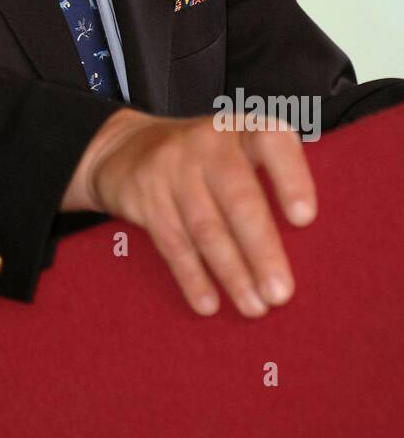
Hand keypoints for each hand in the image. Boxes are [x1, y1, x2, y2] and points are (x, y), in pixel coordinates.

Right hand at [90, 108, 317, 317]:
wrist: (124, 148)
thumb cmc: (203, 161)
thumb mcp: (234, 149)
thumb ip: (267, 180)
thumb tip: (312, 246)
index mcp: (240, 130)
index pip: (272, 142)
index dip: (290, 178)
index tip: (305, 219)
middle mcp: (207, 143)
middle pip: (239, 199)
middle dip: (262, 251)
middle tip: (281, 294)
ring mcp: (171, 169)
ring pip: (207, 228)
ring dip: (233, 273)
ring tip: (255, 307)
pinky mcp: (144, 196)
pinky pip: (173, 243)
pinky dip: (192, 277)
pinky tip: (209, 304)